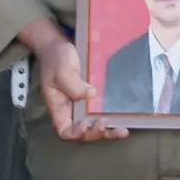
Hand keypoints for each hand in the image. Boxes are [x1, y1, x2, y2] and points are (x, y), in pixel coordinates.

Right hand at [26, 23, 124, 141]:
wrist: (59, 46)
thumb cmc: (55, 59)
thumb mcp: (61, 70)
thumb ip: (73, 85)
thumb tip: (91, 95)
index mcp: (58, 108)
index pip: (64, 131)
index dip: (75, 133)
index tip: (85, 124)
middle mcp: (71, 111)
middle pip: (83, 133)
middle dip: (96, 133)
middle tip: (105, 124)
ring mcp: (82, 106)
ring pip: (95, 125)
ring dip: (108, 131)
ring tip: (121, 130)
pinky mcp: (92, 99)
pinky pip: (101, 113)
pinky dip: (112, 118)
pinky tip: (124, 118)